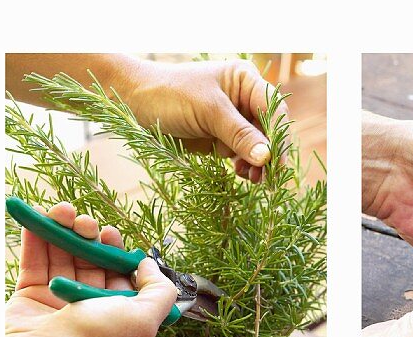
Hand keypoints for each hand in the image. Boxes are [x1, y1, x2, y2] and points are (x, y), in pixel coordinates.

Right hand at [5, 202, 176, 336]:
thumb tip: (150, 264)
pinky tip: (40, 216)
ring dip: (64, 230)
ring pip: (64, 256)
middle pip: (92, 261)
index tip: (111, 236)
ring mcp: (60, 299)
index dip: (118, 252)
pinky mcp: (31, 293)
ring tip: (63, 212)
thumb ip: (160, 291)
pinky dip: (37, 236)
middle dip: (90, 237)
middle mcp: (93, 306)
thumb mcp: (145, 318)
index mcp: (121, 313)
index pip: (122, 275)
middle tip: (86, 224)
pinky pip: (35, 260)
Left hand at [121, 58, 281, 182]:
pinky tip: (241, 174)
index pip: (274, 109)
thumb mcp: (207, 110)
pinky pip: (245, 157)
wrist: (135, 103)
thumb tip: (267, 156)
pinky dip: (247, 168)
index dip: (278, 136)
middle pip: (271, 131)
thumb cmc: (168, 94)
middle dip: (270, 154)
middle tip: (268, 179)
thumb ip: (238, 133)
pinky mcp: (224, 140)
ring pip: (261, 148)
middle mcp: (244, 100)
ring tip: (252, 179)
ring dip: (260, 165)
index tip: (275, 162)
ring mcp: (235, 122)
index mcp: (244, 80)